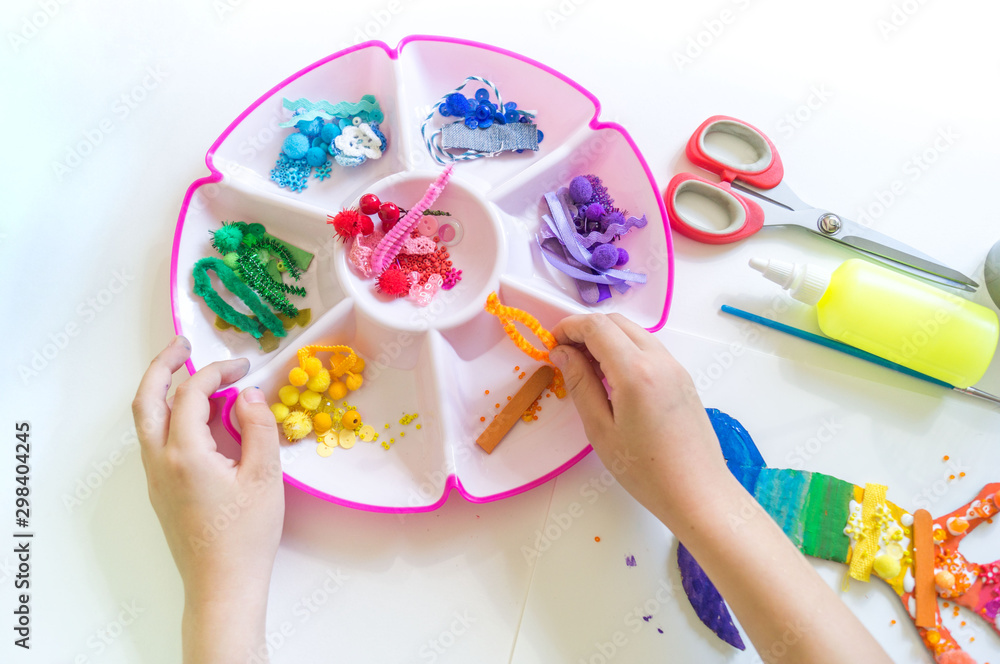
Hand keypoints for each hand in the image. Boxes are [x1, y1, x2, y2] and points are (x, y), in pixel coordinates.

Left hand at [132, 336, 282, 661]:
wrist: (223, 584)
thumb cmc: (246, 535)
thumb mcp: (264, 476)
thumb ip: (258, 428)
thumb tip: (248, 394)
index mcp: (185, 453)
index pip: (192, 393)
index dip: (217, 371)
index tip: (243, 366)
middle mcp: (160, 461)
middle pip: (147, 399)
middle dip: (162, 366)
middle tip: (183, 344)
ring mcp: (156, 477)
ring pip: (147, 421)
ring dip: (164, 390)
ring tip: (190, 374)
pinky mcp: (161, 490)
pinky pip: (157, 440)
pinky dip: (172, 416)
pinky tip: (201, 419)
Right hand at [550, 314, 727, 520]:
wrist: (698, 492)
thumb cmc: (645, 470)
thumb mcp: (601, 430)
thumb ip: (580, 384)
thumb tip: (561, 353)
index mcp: (636, 370)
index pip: (596, 326)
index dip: (568, 327)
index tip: (550, 344)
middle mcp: (659, 359)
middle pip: (616, 322)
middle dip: (585, 330)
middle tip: (564, 355)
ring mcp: (675, 366)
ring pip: (634, 332)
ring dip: (606, 338)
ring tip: (585, 368)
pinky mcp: (682, 378)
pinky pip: (649, 348)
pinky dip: (625, 349)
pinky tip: (613, 379)